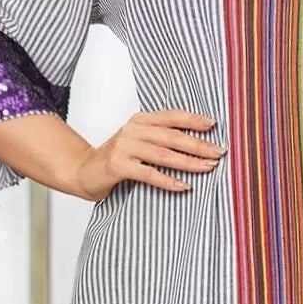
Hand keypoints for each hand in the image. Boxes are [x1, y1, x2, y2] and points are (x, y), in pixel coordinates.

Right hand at [70, 109, 225, 202]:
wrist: (83, 172)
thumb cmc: (117, 160)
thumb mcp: (138, 143)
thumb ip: (160, 139)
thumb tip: (197, 145)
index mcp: (139, 121)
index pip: (171, 117)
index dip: (193, 120)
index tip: (214, 125)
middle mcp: (132, 130)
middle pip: (171, 136)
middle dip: (198, 144)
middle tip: (218, 152)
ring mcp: (124, 147)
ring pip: (163, 154)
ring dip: (188, 162)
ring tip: (207, 168)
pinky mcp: (118, 166)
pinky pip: (148, 174)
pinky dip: (167, 180)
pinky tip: (183, 186)